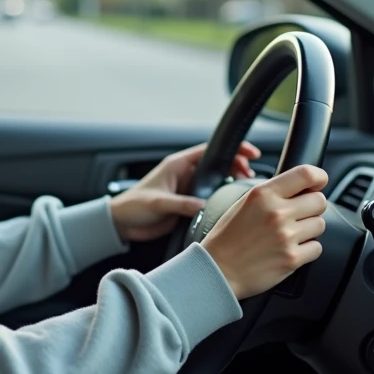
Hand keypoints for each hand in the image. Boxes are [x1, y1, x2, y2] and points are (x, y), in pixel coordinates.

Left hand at [109, 141, 260, 242]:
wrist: (121, 224)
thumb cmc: (132, 206)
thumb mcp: (158, 202)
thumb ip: (181, 204)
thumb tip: (204, 206)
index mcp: (177, 165)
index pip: (210, 151)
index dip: (231, 149)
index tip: (249, 153)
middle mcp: (185, 175)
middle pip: (218, 164)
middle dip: (237, 165)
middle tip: (252, 174)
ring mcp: (188, 189)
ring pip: (217, 181)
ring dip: (232, 181)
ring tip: (247, 187)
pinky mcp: (189, 204)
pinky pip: (211, 198)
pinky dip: (224, 198)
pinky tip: (234, 203)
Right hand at [201, 164, 329, 300]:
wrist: (217, 270)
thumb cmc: (227, 238)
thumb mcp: (244, 203)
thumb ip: (272, 193)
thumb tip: (302, 188)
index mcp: (263, 194)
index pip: (306, 174)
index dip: (319, 177)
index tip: (319, 183)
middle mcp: (276, 212)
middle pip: (320, 201)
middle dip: (312, 207)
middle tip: (298, 215)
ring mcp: (286, 236)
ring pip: (320, 224)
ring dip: (309, 229)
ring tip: (288, 235)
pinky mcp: (292, 259)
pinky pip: (316, 248)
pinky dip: (306, 250)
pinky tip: (288, 249)